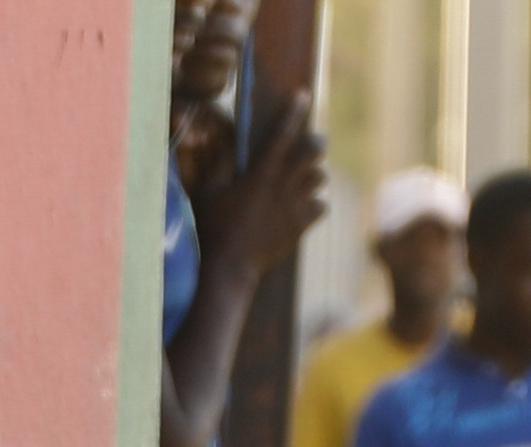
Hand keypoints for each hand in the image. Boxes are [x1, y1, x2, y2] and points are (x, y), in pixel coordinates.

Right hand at [205, 92, 327, 272]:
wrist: (230, 268)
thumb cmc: (213, 227)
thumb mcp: (209, 192)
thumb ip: (219, 165)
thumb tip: (224, 142)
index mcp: (260, 173)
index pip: (283, 133)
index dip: (294, 111)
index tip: (302, 95)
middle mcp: (282, 186)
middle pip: (313, 151)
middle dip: (316, 142)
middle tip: (311, 144)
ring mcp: (294, 207)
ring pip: (320, 178)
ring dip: (314, 174)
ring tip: (304, 178)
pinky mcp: (300, 227)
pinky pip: (321, 207)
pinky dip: (316, 204)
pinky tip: (303, 206)